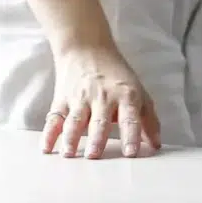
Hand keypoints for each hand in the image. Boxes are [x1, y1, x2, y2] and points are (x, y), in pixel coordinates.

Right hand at [45, 45, 162, 159]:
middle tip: (94, 155)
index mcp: (125, 96)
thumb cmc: (116, 76)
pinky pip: (54, 118)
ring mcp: (80, 98)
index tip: (130, 153)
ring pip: (75, 120)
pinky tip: (46, 148)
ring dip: (71, 137)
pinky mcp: (62, 99)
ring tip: (69, 153)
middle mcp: (102, 97)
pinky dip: (49, 134)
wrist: (86, 47)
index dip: (131, 135)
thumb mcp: (138, 92)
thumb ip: (148, 120)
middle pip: (99, 120)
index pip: (130, 118)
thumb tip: (155, 145)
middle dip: (97, 138)